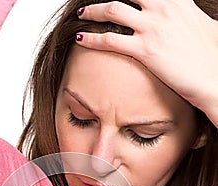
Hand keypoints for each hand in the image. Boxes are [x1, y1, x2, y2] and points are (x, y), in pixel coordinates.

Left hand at [76, 0, 217, 125]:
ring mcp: (153, 28)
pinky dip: (91, 38)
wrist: (215, 77)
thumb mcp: (202, 25)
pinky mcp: (145, 50)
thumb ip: (185, 15)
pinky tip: (80, 39)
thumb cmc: (212, 56)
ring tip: (82, 13)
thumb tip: (184, 17)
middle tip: (93, 1)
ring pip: (112, 10)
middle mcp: (163, 7)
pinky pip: (110, 41)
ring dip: (92, 10)